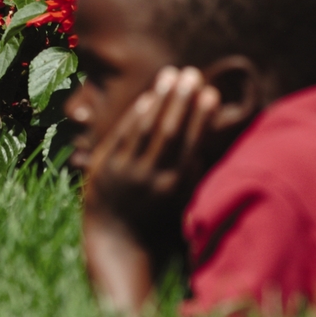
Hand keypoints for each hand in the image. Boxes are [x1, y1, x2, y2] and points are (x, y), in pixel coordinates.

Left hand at [85, 66, 218, 244]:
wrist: (117, 243)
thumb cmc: (157, 220)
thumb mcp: (181, 198)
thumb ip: (191, 167)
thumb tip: (203, 129)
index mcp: (176, 187)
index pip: (191, 143)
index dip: (201, 116)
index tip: (211, 92)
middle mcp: (152, 177)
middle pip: (169, 131)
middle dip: (182, 100)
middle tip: (192, 73)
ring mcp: (126, 171)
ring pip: (145, 129)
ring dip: (159, 99)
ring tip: (171, 75)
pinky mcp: (105, 167)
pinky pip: (122, 135)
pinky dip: (135, 115)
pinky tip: (147, 97)